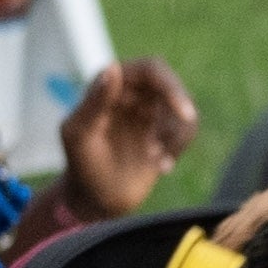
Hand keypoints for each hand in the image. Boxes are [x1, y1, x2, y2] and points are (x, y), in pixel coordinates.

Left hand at [57, 58, 199, 219]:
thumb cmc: (81, 165)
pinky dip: (178, 148)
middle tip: (173, 138)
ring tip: (153, 158)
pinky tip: (161, 167)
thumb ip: (95, 102)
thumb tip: (113, 68)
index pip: (151, 69)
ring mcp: (150, 110)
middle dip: (180, 111)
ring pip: (184, 109)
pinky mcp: (163, 131)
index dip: (171, 85)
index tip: (184, 112)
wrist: (95, 199)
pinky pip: (186, 129)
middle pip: (174, 86)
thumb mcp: (80, 135)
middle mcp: (133, 91)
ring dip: (176, 135)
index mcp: (110, 83)